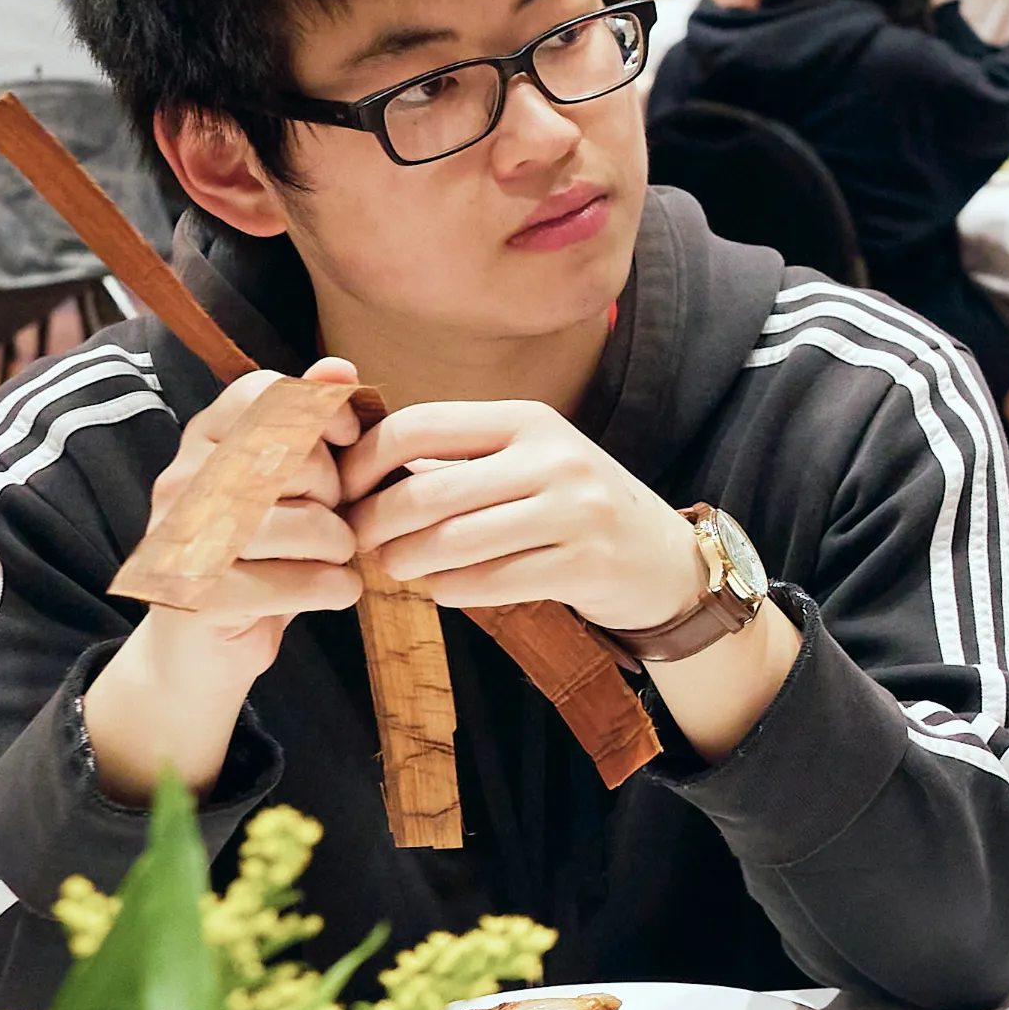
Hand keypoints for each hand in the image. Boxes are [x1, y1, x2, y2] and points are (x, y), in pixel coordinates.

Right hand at [129, 361, 368, 681]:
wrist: (208, 643)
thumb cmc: (271, 548)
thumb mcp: (298, 479)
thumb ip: (317, 421)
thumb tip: (340, 367)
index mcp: (205, 439)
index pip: (267, 392)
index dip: (323, 412)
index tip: (347, 442)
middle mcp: (182, 479)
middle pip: (297, 458)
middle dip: (337, 492)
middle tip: (332, 517)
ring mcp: (181, 538)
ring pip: (306, 525)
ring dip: (340, 546)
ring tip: (332, 556)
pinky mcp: (197, 596)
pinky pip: (299, 584)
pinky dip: (334, 589)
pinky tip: (331, 591)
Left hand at [343, 402, 709, 632]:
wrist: (665, 560)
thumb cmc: (575, 508)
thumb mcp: (527, 462)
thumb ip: (456, 458)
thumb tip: (356, 464)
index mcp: (529, 420)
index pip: (420, 426)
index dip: (364, 461)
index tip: (343, 490)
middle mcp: (555, 458)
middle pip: (426, 491)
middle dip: (373, 523)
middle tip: (358, 541)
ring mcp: (576, 511)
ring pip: (451, 542)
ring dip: (405, 562)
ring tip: (397, 566)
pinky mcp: (585, 565)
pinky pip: (486, 583)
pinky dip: (448, 590)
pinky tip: (444, 587)